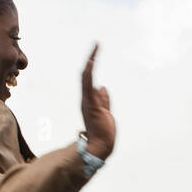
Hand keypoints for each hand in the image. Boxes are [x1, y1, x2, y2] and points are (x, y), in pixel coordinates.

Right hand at [80, 43, 114, 159]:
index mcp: (88, 100)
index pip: (88, 80)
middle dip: (91, 58)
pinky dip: (89, 73)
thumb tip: (103, 86)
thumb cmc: (103, 132)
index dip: (91, 66)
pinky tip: (92, 62)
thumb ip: (104, 99)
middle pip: (85, 74)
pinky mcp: (91, 105)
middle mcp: (85, 99)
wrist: (101, 146)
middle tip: (97, 45)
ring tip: (96, 48)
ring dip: (92, 61)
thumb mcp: (105, 112)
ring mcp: (87, 101)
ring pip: (86, 77)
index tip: (95, 54)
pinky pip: (87, 86)